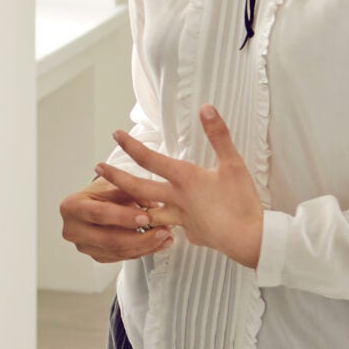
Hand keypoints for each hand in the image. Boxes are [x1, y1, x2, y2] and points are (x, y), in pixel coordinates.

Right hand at [62, 173, 174, 262]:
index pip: (99, 214)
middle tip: (162, 231)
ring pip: (118, 252)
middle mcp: (73, 230)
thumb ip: (131, 191)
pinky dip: (142, 251)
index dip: (123, 217)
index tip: (146, 217)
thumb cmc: (102, 191)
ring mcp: (84, 246)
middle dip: (140, 237)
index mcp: (72, 207)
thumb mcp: (114, 184)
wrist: (94, 203)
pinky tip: (158, 244)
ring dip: (145, 246)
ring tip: (166, 237)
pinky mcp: (96, 256)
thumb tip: (153, 205)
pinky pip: (121, 258)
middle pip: (110, 239)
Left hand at [100, 107, 264, 268]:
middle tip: (98, 169)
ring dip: (131, 207)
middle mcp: (176, 200)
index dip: (131, 145)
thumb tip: (206, 108)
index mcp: (184, 179)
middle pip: (138, 188)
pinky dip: (163, 226)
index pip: (150, 159)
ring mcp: (181, 220)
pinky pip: (170, 228)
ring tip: (118, 203)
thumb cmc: (242, 203)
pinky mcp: (190, 234)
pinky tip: (166, 225)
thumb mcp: (233, 163)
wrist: (250, 240)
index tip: (116, 135)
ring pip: (148, 213)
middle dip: (116, 178)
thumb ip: (218, 135)